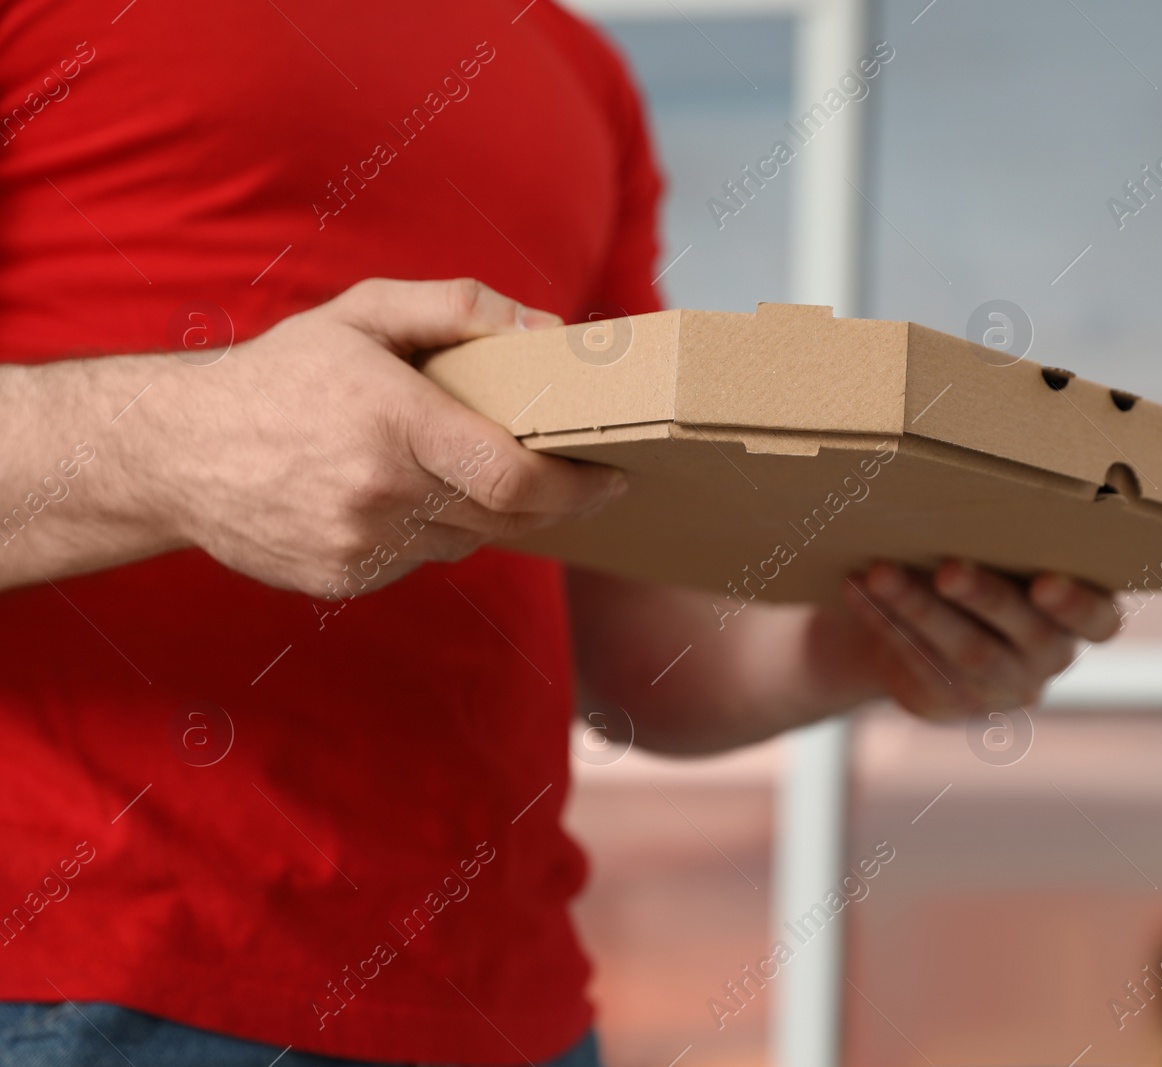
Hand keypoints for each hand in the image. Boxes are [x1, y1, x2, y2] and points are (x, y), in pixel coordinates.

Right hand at [137, 278, 624, 595]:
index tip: (614, 474)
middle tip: (581, 476)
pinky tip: (402, 495)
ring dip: (486, 511)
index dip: (577, 485)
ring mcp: (360, 545)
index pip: (514, 476)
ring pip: (468, 540)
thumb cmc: (283, 372)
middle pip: (507, 517)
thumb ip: (460, 309)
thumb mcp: (365, 313)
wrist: (176, 449)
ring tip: (464, 468)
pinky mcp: (345, 579)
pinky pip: (423, 561)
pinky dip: (434, 531)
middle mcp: (379, 493)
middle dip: (554, 500)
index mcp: (392, 421)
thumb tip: (546, 329)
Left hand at [830, 559, 1120, 719]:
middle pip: (1025, 634)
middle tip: (949, 570)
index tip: (1047, 583)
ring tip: (881, 573)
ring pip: (964, 650)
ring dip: (919, 608)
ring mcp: (1000, 685)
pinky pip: (916, 661)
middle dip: (984, 598)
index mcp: (1082, 617)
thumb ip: (1019, 533)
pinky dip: (883, 621)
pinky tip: (856, 589)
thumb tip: (984, 470)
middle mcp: (1048, 656)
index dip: (1077, 606)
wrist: (939, 628)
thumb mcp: (1016, 553)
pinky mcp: (950, 700)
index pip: (1100, 621)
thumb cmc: (992, 565)